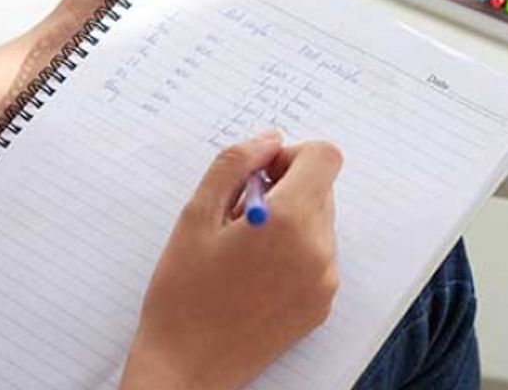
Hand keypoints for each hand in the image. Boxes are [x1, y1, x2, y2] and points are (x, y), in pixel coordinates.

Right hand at [120, 131, 341, 389]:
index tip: (260, 176)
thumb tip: (270, 140)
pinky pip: (319, 255)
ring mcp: (325, 280)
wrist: (186, 369)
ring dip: (290, 220)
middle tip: (240, 215)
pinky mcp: (323, 304)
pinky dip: (294, 251)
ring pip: (320, 221)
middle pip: (322, 188)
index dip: (291, 156)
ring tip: (244, 249)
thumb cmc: (181, 294)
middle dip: (286, 187)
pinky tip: (255, 274)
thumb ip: (234, 165)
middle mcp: (318, 249)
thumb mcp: (196, 216)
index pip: (324, 156)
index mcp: (290, 221)